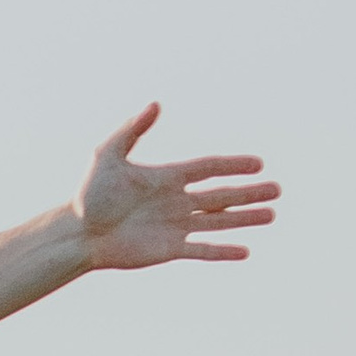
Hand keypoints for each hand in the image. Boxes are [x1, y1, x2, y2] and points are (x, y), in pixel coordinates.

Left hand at [73, 104, 279, 269]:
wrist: (77, 233)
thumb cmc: (89, 195)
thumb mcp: (108, 156)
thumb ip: (132, 130)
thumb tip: (155, 104)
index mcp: (167, 177)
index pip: (208, 168)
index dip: (233, 165)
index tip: (258, 164)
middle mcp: (176, 201)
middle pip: (221, 194)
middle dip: (249, 192)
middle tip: (278, 189)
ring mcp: (176, 226)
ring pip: (218, 221)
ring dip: (245, 219)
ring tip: (272, 215)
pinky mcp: (169, 249)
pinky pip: (202, 250)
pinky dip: (222, 251)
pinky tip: (245, 251)